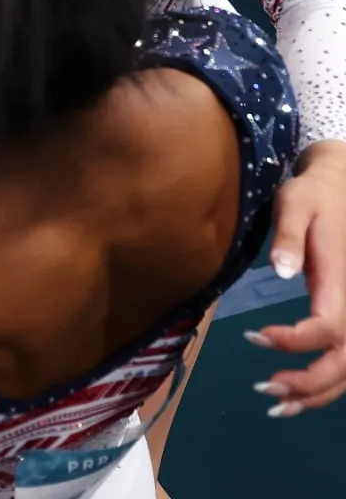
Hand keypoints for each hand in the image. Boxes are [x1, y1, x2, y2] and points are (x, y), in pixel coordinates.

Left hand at [252, 139, 345, 413]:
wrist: (341, 188)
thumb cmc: (313, 196)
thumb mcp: (295, 203)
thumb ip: (289, 237)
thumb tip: (281, 271)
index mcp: (341, 282)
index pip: (328, 326)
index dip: (295, 339)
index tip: (254, 335)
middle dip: (309, 382)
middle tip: (264, 386)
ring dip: (317, 393)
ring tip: (275, 403)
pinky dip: (326, 386)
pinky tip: (295, 396)